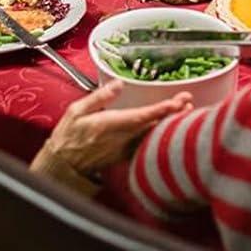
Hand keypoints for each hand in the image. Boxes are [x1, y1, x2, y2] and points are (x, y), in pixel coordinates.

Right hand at [43, 79, 192, 176]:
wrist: (62, 166)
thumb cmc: (68, 137)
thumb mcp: (77, 111)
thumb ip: (100, 96)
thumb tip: (119, 83)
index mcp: (111, 125)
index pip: (142, 116)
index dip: (162, 110)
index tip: (177, 102)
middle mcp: (121, 139)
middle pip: (153, 126)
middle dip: (172, 114)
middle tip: (188, 101)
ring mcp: (124, 150)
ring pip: (152, 137)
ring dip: (169, 124)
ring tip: (184, 110)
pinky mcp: (124, 156)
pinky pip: (146, 146)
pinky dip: (159, 135)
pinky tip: (168, 128)